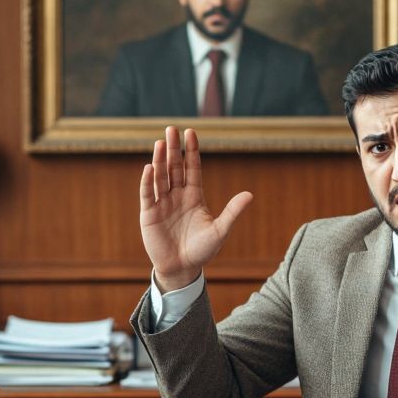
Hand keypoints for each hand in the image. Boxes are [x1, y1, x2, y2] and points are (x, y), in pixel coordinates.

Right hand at [139, 126, 252, 290]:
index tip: (191, 132)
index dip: (191, 150)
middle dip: (173, 148)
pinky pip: (147, 194)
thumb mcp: (220, 230)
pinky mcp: (148, 214)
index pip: (192, 168)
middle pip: (174, 167)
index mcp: (194, 196)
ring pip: (160, 177)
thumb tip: (250, 194)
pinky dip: (147, 181)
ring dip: (159, 160)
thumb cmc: (202, 250)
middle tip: (171, 129)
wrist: (182, 268)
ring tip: (160, 142)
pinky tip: (149, 167)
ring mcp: (162, 203)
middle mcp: (177, 195)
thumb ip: (232, 212)